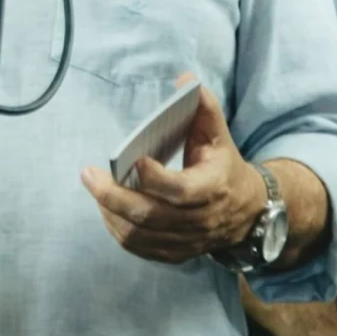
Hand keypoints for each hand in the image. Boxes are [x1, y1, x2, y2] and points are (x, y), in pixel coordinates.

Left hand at [81, 82, 263, 263]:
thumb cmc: (225, 168)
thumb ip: (205, 109)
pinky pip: (138, 247)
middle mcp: (199, 219)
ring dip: (110, 212)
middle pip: (149, 215)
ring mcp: (185, 240)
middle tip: (89, 175)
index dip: (153, 178)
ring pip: (138, 234)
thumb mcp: (221, 137)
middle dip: (113, 196)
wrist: (247, 213)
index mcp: (212, 187)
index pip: (180, 190)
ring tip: (96, 189)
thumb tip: (186, 81)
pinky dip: (117, 229)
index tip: (133, 160)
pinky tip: (108, 210)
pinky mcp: (174, 253)